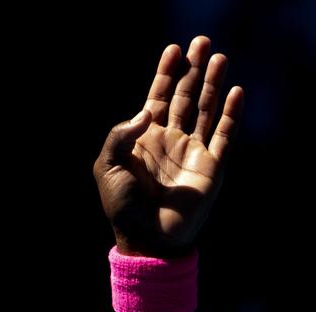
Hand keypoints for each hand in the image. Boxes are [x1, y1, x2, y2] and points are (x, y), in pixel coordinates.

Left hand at [93, 35, 243, 257]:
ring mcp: (192, 153)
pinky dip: (230, 115)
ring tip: (218, 57)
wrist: (146, 238)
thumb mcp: (107, 166)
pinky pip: (223, 136)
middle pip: (185, 97)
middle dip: (193, 69)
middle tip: (202, 42)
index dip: (166, 73)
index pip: (159, 97)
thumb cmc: (123, 206)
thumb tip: (146, 112)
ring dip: (213, 84)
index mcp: (146, 139)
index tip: (174, 49)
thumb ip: (120, 135)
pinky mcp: (211, 168)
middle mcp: (171, 141)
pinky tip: (235, 93)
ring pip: (205, 110)